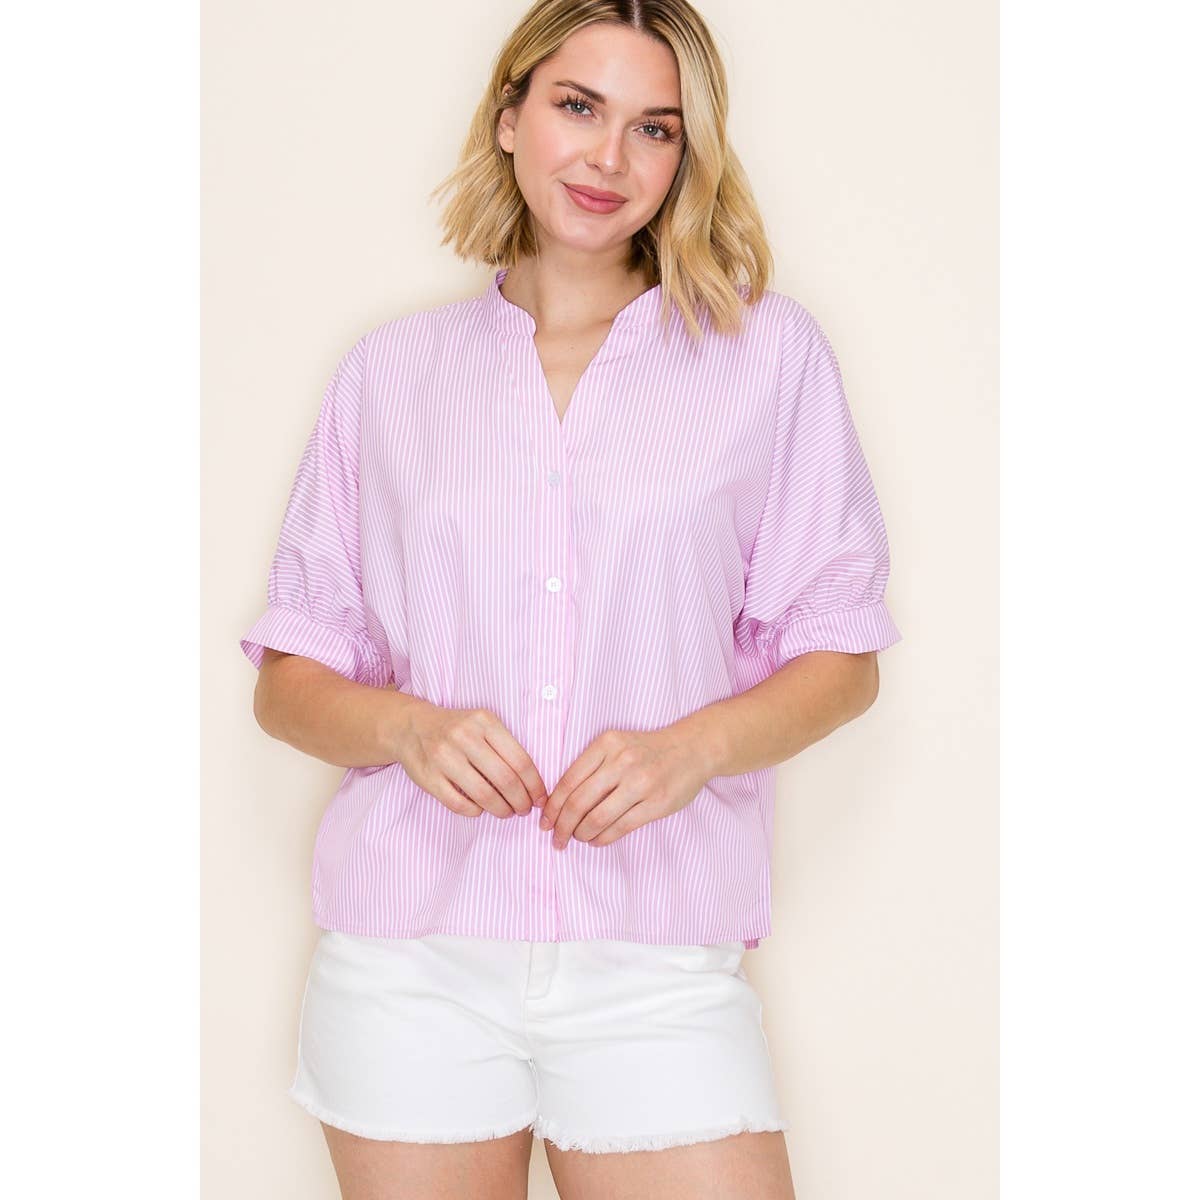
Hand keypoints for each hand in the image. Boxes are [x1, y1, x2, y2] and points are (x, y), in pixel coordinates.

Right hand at [395, 700, 547, 819]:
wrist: (412, 727)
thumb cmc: (457, 729)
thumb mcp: (483, 724)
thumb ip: (506, 747)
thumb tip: (533, 785)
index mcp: (484, 722)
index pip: (520, 760)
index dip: (535, 785)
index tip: (540, 798)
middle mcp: (464, 737)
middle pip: (505, 780)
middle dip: (521, 801)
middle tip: (525, 809)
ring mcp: (444, 758)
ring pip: (484, 795)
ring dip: (502, 810)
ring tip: (507, 812)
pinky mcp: (428, 778)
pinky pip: (459, 805)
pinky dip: (476, 812)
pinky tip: (481, 809)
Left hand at [539, 726, 710, 848]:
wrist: (692, 749)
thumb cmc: (647, 750)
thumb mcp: (617, 744)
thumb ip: (591, 766)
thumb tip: (560, 803)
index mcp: (607, 744)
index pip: (569, 781)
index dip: (552, 806)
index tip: (545, 821)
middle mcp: (622, 762)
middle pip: (578, 802)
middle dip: (562, 826)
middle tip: (556, 839)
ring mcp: (641, 783)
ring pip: (598, 818)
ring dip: (582, 834)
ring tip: (578, 838)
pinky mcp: (657, 803)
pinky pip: (621, 828)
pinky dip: (603, 839)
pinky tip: (596, 840)